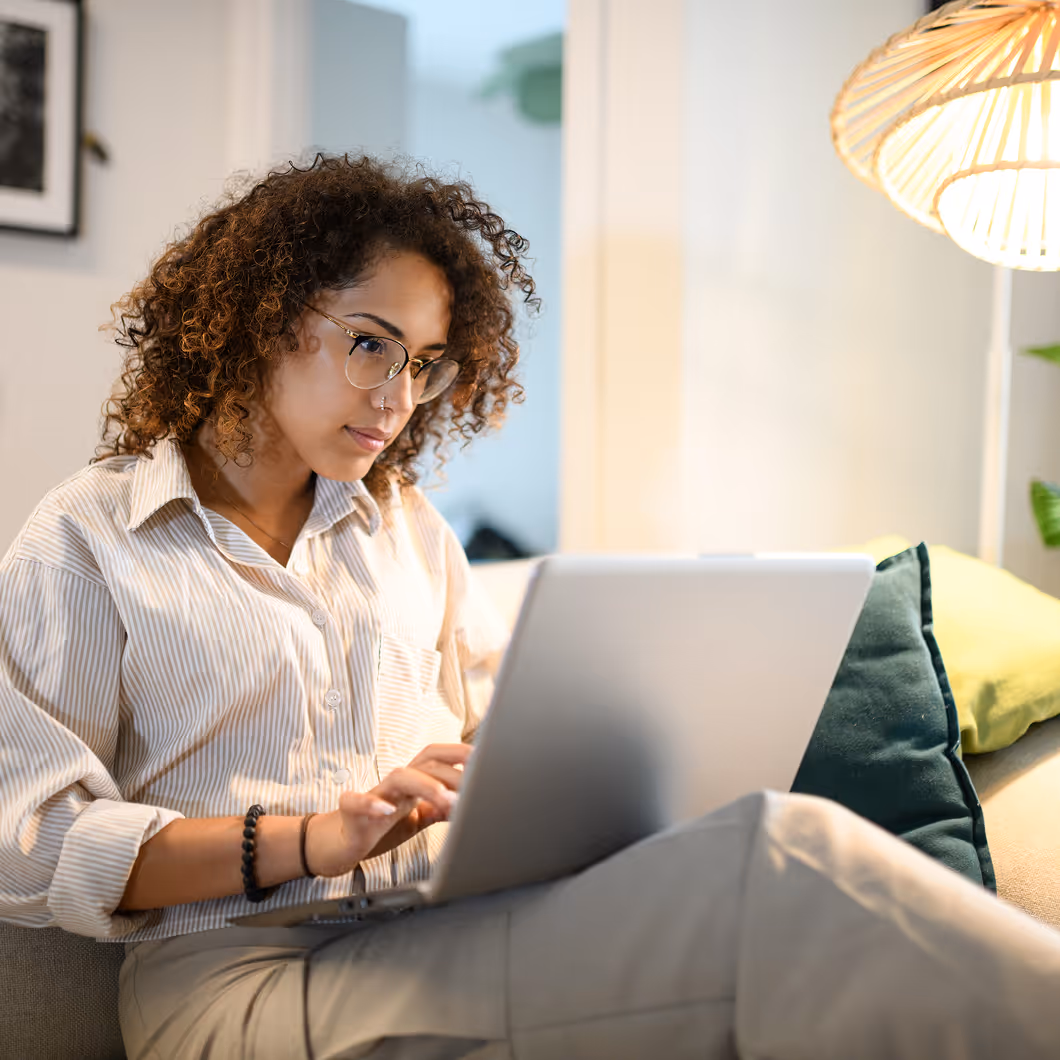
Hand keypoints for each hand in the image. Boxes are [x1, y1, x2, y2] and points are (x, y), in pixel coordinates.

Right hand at [304, 743, 472, 877]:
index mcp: (413, 782)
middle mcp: (396, 783)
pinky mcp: (351, 811)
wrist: (343, 843)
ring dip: (425, 786)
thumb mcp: (419, 818)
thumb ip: (441, 809)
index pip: (436, 757)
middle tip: (474, 787)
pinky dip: (370, 803)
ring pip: (400, 777)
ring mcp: (374, 794)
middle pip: (425, 764)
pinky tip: (386, 810)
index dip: (458, 754)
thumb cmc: (381, 825)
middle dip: (451, 774)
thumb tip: (471, 802)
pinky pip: (356, 802)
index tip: (483, 758)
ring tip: (444, 799)